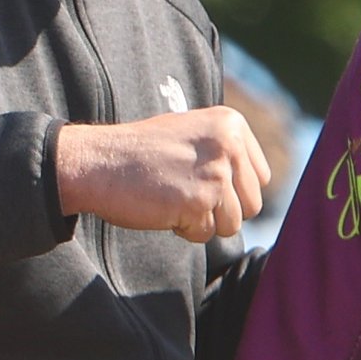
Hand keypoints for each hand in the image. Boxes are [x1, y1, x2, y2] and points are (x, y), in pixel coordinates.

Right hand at [56, 107, 269, 242]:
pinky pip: (206, 235)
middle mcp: (230, 145)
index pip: (260, 177)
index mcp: (232, 124)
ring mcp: (216, 173)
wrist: (99, 162)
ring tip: (174, 199)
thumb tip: (255, 193)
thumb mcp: (193, 134)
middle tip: (185, 193)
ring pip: (232, 224)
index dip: (232, 189)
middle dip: (221, 210)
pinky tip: (164, 208)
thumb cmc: (140, 153)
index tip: (201, 180)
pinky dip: (184, 230)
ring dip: (203, 221)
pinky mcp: (199, 201)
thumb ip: (227, 154)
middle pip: (252, 204)